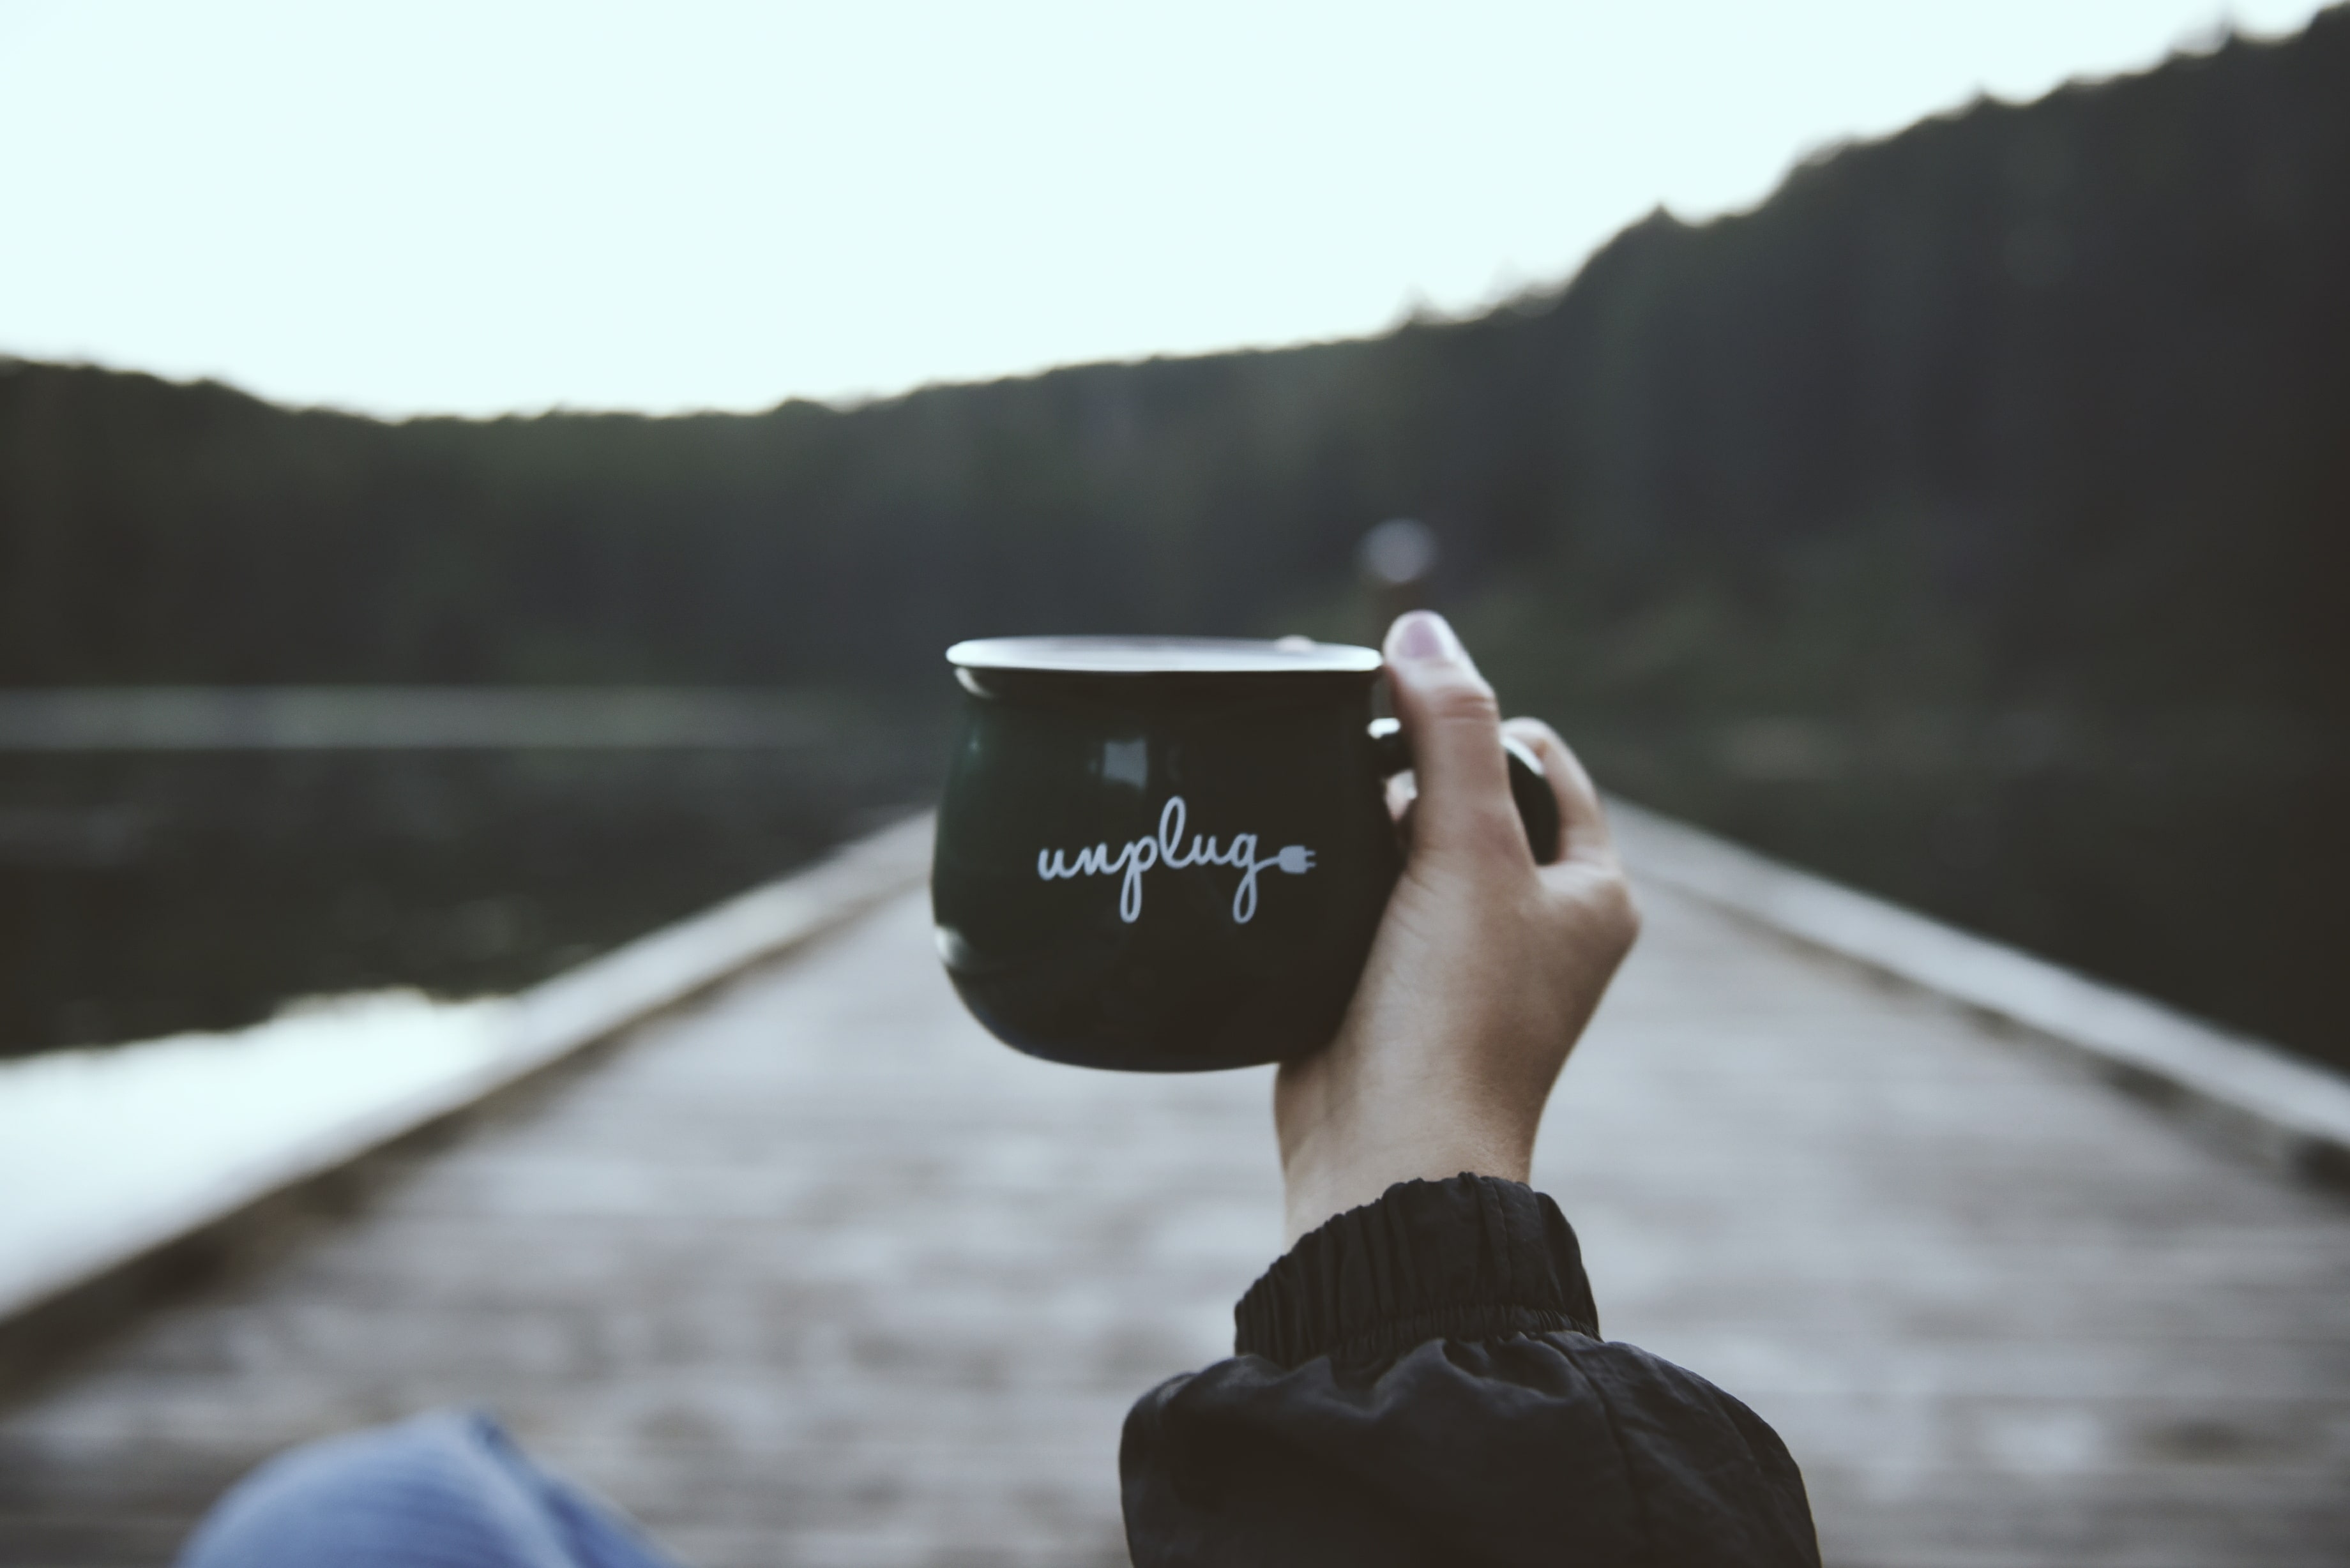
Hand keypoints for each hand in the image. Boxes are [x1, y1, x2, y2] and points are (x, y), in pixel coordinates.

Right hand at [1273, 611, 1639, 1243]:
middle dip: (1402, 771)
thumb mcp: (1467, 850)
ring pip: (1402, 849)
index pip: (1537, 758)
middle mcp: (1534, 925)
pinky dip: (1327, 879)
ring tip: (1315, 819)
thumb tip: (1421, 626)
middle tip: (1348, 771)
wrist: (1386, 1156)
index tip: (1400, 718)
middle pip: (1463, 796)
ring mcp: (1458, 961)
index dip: (1472, 722)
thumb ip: (1450, 729)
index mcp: (1589, 891)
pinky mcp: (1388, 990)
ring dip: (1357, 825)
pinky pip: (1358, 904)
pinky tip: (1290, 868)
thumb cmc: (1451, 1015)